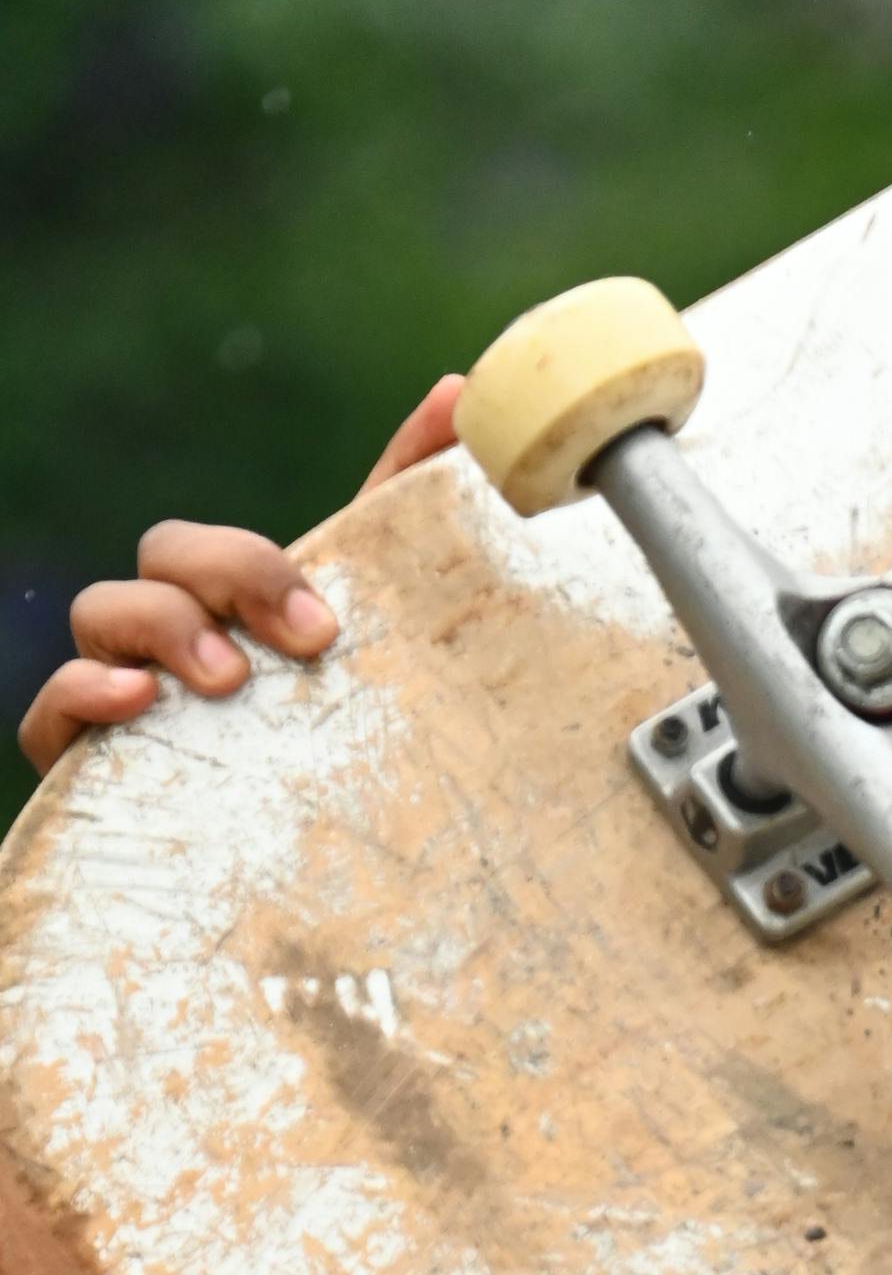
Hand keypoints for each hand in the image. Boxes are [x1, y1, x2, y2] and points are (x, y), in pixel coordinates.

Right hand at [15, 377, 465, 776]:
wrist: (315, 882)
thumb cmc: (339, 750)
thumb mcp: (391, 639)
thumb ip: (414, 521)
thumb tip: (459, 392)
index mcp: (243, 615)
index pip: (228, 549)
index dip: (261, 559)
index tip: (325, 623)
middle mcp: (176, 639)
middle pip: (166, 556)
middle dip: (227, 577)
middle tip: (306, 643)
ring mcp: (125, 692)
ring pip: (101, 613)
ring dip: (161, 627)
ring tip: (228, 680)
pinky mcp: (85, 762)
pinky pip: (48, 713)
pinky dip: (82, 694)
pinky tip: (134, 699)